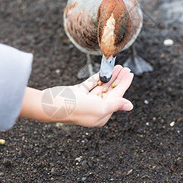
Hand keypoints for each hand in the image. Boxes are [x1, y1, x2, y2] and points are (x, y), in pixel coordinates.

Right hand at [19, 66, 133, 126]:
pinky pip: (91, 83)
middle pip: (110, 92)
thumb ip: (115, 104)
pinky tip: (105, 70)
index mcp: (101, 116)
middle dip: (118, 80)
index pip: (117, 98)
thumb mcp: (100, 108)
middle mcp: (95, 109)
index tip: (130, 73)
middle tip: (126, 68)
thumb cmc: (77, 109)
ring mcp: (86, 100)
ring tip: (118, 66)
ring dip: (110, 77)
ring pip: (102, 87)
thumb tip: (130, 106)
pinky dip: (98, 77)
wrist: (52, 105)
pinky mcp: (78, 92)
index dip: (124, 85)